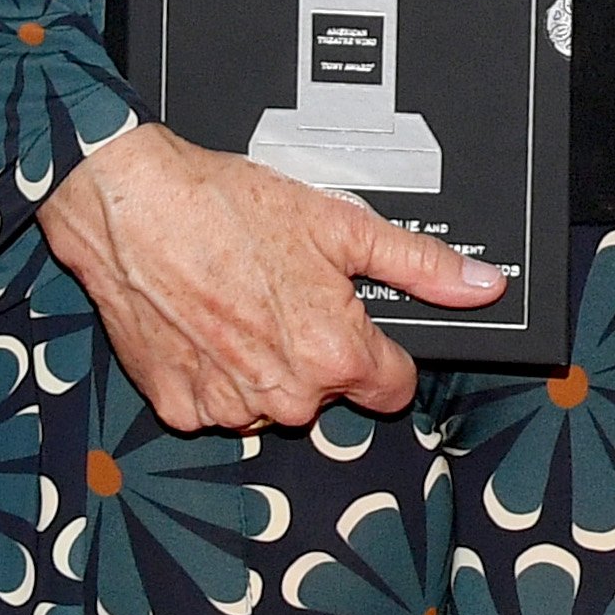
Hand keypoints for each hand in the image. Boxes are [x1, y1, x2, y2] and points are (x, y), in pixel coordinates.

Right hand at [32, 124, 508, 431]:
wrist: (133, 207)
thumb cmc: (227, 209)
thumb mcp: (341, 225)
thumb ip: (420, 265)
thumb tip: (482, 286)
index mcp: (334, 354)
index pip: (392, 388)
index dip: (383, 353)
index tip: (360, 325)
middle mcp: (284, 394)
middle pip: (327, 391)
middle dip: (316, 350)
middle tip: (285, 293)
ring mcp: (227, 406)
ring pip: (270, 398)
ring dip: (262, 362)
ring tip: (240, 299)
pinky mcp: (177, 406)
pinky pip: (214, 403)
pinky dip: (212, 372)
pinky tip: (205, 322)